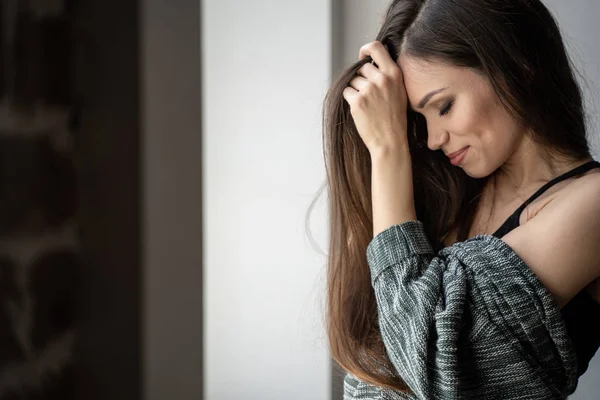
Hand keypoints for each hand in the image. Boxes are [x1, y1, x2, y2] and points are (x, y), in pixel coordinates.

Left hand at [342, 41, 408, 155]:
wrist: (390, 141)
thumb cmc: (394, 118)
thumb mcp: (399, 91)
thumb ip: (387, 76)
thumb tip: (368, 63)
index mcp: (394, 74)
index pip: (376, 47)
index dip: (365, 49)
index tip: (362, 57)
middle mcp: (382, 79)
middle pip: (362, 68)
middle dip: (362, 79)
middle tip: (369, 96)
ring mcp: (369, 90)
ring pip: (353, 81)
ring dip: (355, 91)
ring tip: (368, 106)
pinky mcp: (357, 101)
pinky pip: (346, 92)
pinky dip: (350, 100)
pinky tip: (361, 110)